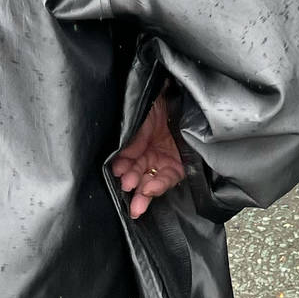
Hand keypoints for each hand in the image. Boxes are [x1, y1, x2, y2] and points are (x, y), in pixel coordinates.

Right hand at [111, 94, 184, 219]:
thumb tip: (121, 160)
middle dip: (132, 188)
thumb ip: (132, 141)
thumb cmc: (157, 106)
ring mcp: (164, 162)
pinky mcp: (179, 166)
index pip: (128, 164)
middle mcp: (149, 156)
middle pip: (138, 177)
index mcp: (137, 146)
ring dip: (142, 193)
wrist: (178, 98)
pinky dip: (159, 186)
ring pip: (151, 183)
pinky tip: (149, 189)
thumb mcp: (140, 121)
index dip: (123, 169)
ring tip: (137, 199)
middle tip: (127, 192)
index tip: (119, 174)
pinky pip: (169, 179)